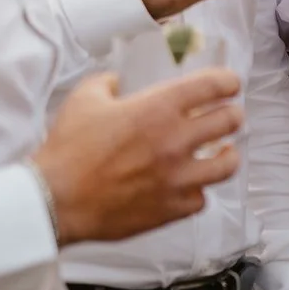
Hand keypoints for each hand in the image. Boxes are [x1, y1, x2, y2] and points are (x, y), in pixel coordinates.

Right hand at [32, 70, 244, 245]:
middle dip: (232, 114)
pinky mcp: (170, 208)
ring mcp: (176, 177)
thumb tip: (119, 81)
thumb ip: (108, 82)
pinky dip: (198, 191)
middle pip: (230, 121)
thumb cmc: (68, 150)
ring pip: (227, 165)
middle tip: (228, 115)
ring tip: (221, 152)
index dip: (228, 81)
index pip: (213, 86)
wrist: (56, 199)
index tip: (229, 84)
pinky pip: (201, 199)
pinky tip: (190, 185)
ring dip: (227, 154)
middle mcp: (175, 141)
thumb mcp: (85, 98)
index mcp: (158, 108)